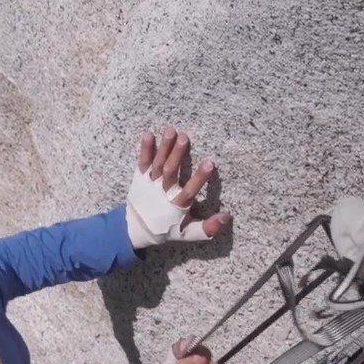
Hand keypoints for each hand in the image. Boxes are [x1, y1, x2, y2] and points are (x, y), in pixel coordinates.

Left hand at [126, 127, 231, 249]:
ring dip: (164, 147)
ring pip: (157, 164)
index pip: (190, 190)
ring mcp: (150, 183)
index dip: (199, 178)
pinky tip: (148, 134)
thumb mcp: (188, 233)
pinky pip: (142, 162)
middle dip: (177, 155)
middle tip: (185, 137)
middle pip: (170, 172)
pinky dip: (145, 149)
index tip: (210, 163)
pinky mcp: (140, 177)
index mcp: (176, 205)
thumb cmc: (167, 229)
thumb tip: (227, 217)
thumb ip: (207, 228)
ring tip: (171, 130)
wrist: (136, 229)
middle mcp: (162, 192)